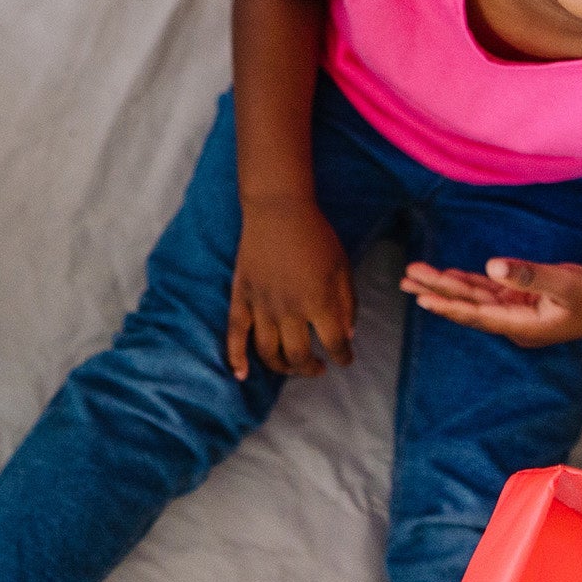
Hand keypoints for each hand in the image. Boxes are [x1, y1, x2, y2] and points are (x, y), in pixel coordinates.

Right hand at [228, 195, 355, 379]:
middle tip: (318, 367)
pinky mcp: (242, 297)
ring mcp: (262, 305)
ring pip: (268, 352)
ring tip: (292, 366)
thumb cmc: (315, 235)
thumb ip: (347, 304)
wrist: (278, 209)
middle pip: (299, 356)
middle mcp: (289, 309)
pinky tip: (241, 373)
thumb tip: (347, 334)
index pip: (334, 344)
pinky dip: (236, 356)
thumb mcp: (342, 267)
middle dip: (311, 368)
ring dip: (282, 367)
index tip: (345, 359)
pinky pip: (235, 333)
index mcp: (319, 302)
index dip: (343, 357)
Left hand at [399, 257, 581, 346]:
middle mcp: (514, 322)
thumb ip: (529, 274)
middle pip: (468, 305)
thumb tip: (492, 266)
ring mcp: (516, 310)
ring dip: (446, 285)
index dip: (449, 306)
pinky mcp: (521, 298)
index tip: (422, 297)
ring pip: (474, 296)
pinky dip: (466, 281)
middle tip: (406, 278)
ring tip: (414, 275)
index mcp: (523, 326)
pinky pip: (487, 290)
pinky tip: (447, 274)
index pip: (478, 315)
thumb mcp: (565, 282)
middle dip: (437, 291)